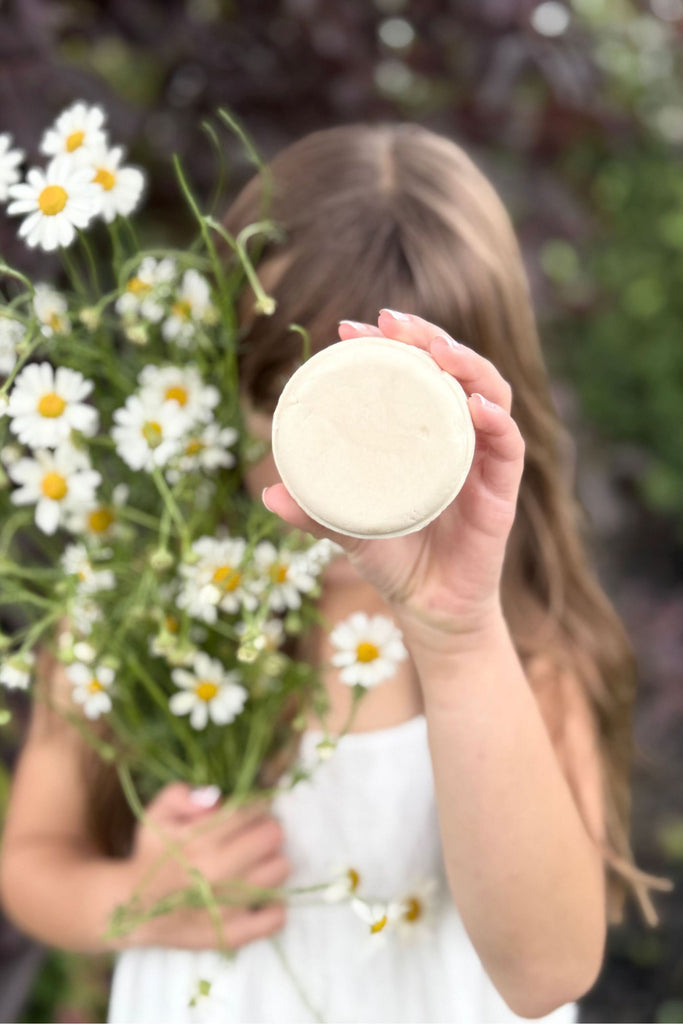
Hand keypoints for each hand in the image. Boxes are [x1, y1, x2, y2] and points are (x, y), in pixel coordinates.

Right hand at [122, 782, 288, 949]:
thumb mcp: (155, 815)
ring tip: (253, 863)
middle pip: (273, 836)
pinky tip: (258, 894)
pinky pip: (276, 917)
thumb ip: (180, 795)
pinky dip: (273, 904)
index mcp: (200, 840)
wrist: (131, 910)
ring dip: (270, 861)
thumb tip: (215, 798)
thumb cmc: (151, 857)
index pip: (252, 811)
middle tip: (251, 835)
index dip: (254, 806)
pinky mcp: (232, 935)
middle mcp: (218, 872)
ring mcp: (227, 907)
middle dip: (265, 829)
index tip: (248, 812)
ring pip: (280, 870)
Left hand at [262, 309, 524, 638]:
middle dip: (426, 336)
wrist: (429, 609)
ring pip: (489, 392)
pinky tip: (478, 407)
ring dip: (467, 364)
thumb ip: (313, 512)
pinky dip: (498, 421)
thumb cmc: (391, 558)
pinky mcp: (503, 489)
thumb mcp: (347, 528)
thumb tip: (266, 494)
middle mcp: (454, 435)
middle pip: (452, 369)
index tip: (350, 329)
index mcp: (420, 434)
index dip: (388, 344)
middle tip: (392, 323)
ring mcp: (482, 458)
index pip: (410, 373)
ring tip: (437, 352)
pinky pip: (510, 445)